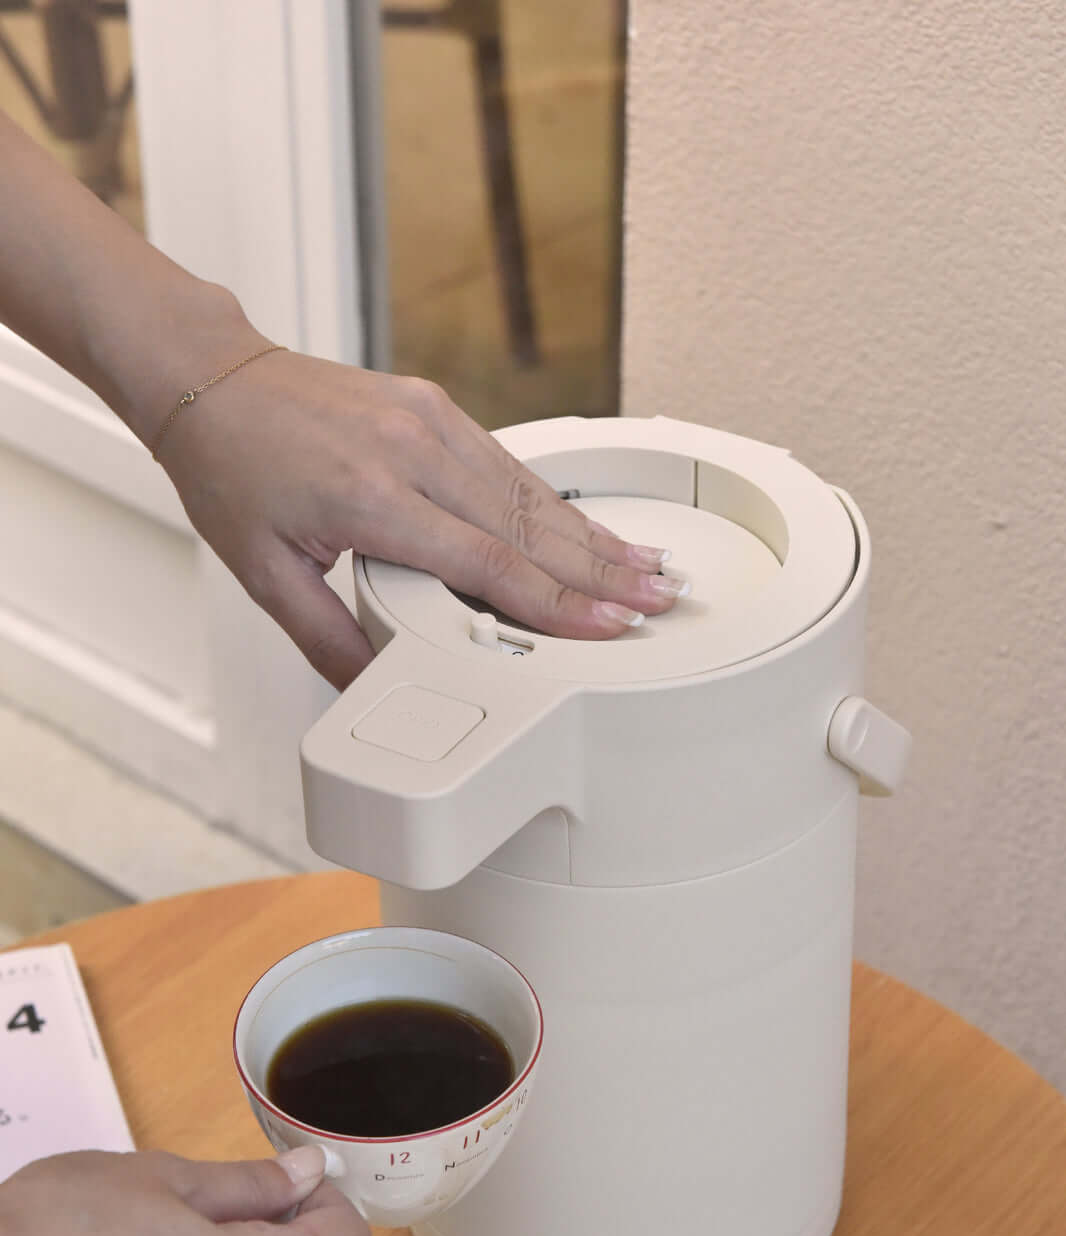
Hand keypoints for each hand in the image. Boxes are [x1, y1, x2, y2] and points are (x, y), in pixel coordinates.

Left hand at [160, 341, 686, 689]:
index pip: (488, 565)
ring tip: (645, 565)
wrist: (212, 377)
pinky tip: (589, 520)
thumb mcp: (264, 572)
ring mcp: (427, 420)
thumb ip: (325, 637)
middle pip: (529, 526)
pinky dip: (557, 498)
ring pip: (529, 490)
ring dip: (593, 533)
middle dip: (601, 570)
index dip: (556, 604)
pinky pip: (508, 460)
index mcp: (371, 500)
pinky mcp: (433, 405)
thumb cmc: (233, 468)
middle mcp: (410, 451)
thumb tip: (374, 692)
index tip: (607, 627)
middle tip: (659, 599)